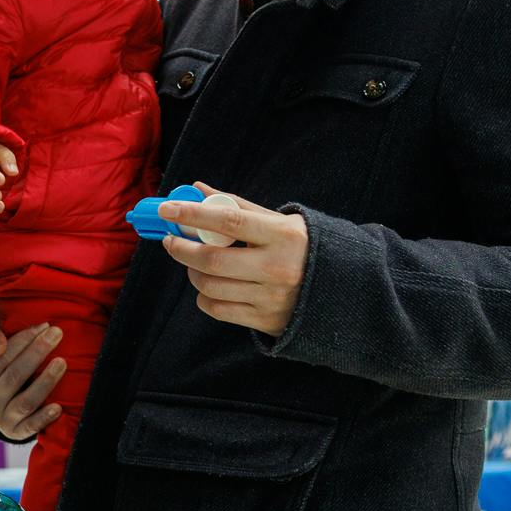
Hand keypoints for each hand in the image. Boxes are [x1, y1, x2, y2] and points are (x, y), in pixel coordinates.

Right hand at [0, 325, 64, 439]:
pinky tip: (58, 407)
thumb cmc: (5, 378)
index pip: (0, 357)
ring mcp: (0, 418)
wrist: (5, 416)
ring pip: (25, 401)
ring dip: (45, 381)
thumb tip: (0, 340)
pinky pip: (31, 426)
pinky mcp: (15, 432)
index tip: (43, 326)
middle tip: (56, 334)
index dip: (23, 340)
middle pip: (14, 375)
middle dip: (37, 352)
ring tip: (62, 363)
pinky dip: (44, 416)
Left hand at [158, 183, 309, 337]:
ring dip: (192, 272)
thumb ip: (237, 206)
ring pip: (210, 286)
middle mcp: (278, 268)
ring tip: (195, 262)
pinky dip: (204, 296)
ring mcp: (271, 297)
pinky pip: (218, 309)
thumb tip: (196, 190)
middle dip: (182, 248)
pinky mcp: (266, 321)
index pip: (228, 220)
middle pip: (212, 259)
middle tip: (170, 239)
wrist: (342, 291)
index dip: (192, 213)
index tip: (167, 209)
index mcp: (284, 236)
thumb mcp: (279, 221)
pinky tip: (211, 285)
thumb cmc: (302, 247)